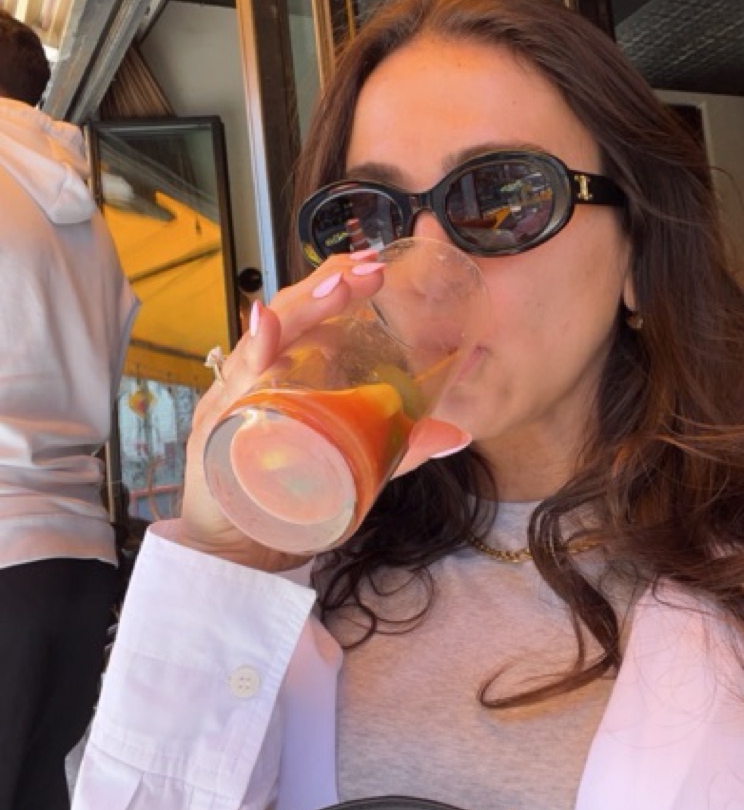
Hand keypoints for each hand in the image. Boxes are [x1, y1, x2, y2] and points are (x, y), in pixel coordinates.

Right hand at [172, 256, 470, 571]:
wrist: (236, 544)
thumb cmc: (288, 493)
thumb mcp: (352, 463)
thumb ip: (399, 446)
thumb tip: (458, 433)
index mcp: (291, 370)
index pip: (315, 313)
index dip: (342, 283)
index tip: (379, 266)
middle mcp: (261, 371)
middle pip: (292, 312)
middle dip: (329, 284)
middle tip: (370, 269)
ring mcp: (237, 392)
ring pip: (267, 335)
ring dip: (303, 307)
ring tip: (338, 287)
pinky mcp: (219, 422)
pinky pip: (235, 380)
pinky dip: (253, 352)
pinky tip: (268, 329)